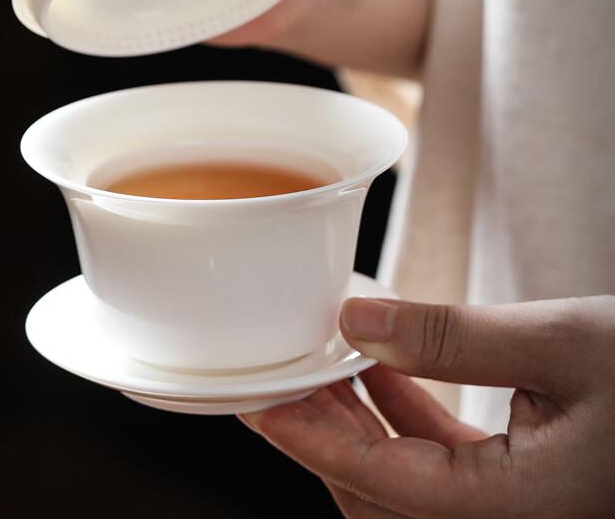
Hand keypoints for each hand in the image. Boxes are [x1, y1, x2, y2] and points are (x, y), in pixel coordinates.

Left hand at [241, 296, 614, 517]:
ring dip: (361, 422)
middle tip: (284, 374)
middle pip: (382, 492)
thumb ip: (450, 337)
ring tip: (326, 360)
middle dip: (326, 432)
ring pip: (408, 481)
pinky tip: (382, 367)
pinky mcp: (526, 484)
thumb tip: (357, 319)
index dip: (310, 437)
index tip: (260, 401)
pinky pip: (443, 463)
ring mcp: (517, 509)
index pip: (380, 481)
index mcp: (516, 510)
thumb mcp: (560, 344)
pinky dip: (404, 416)